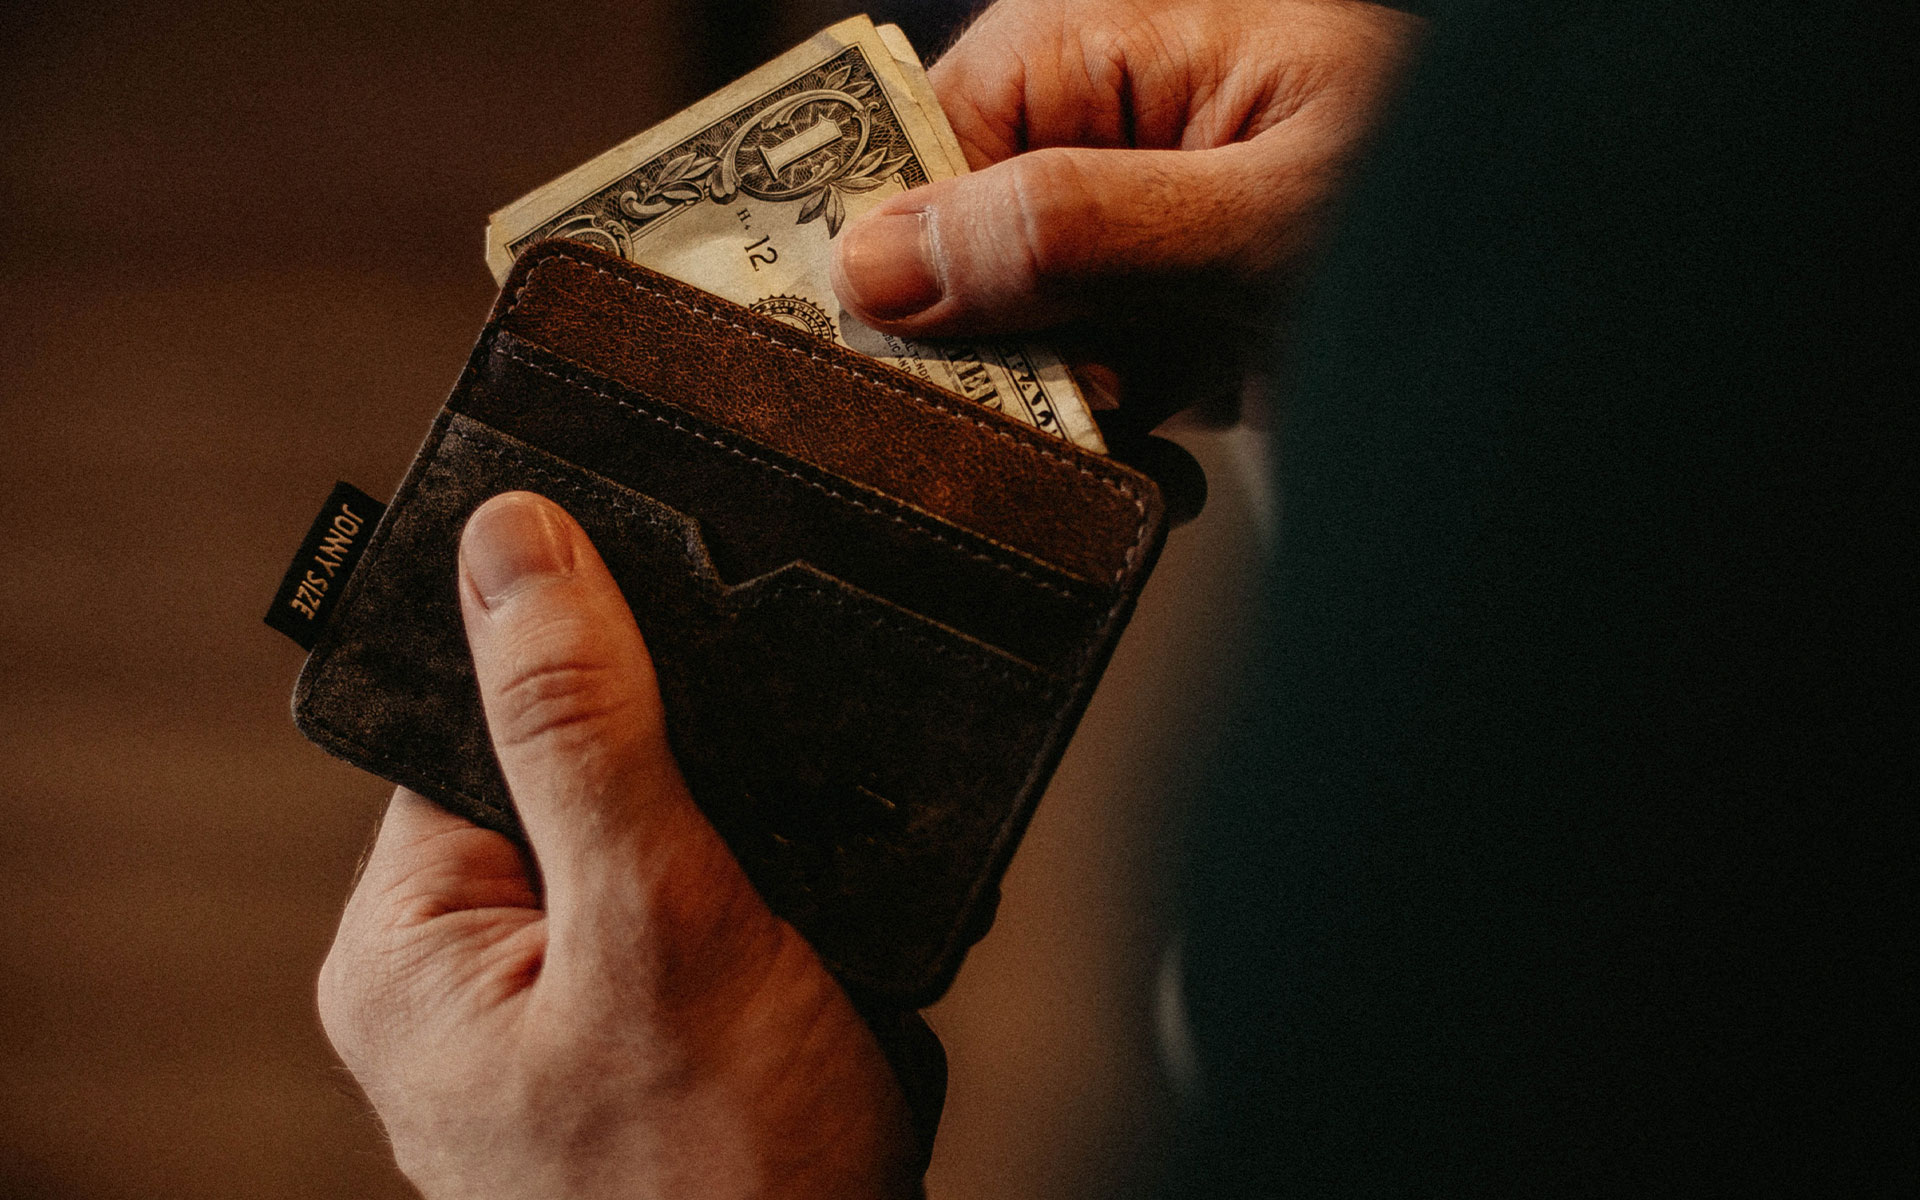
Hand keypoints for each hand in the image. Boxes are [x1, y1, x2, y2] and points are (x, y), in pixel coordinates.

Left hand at [318, 492, 917, 1198]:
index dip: (589, 662)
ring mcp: (572, 1007)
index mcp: (415, 943)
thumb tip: (514, 545)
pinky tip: (827, 948)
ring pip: (673, 835)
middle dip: (704, 779)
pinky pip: (717, 906)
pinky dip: (787, 902)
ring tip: (804, 926)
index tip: (689, 633)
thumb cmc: (724, 1187)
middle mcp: (476, 972)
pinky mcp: (657, 1030)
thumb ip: (583, 731)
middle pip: (587, 772)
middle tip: (769, 842)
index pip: (479, 719)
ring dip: (762, 846)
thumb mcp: (659, 924)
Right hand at [832, 0, 1420, 422]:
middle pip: (954, 241)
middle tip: (1087, 389)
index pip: (924, 135)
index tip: (934, 346)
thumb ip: (1068, 227)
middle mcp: (1109, 129)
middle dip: (997, 341)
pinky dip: (1117, 429)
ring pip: (1007, 329)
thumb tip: (879, 257)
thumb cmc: (1466, 206)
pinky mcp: (1166, 315)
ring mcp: (1137, 231)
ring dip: (1063, 400)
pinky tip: (1173, 442)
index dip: (910, 245)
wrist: (1594, 302)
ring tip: (1157, 413)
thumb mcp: (1258, 218)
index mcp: (1111, 45)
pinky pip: (1079, 378)